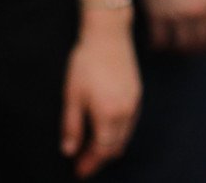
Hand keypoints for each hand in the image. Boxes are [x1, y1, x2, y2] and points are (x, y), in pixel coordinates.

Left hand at [61, 19, 139, 176]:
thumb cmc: (86, 63)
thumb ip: (72, 126)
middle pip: (116, 146)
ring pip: (125, 135)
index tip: (79, 171)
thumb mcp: (72, 96)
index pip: (103, 150)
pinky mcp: (136, 93)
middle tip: (82, 164)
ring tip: (91, 149)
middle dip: (100, 158)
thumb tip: (69, 151)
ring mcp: (134, 102)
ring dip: (110, 146)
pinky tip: (105, 129)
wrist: (109, 35)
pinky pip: (129, 122)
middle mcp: (126, 111)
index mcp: (109, 114)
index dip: (91, 164)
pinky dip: (118, 132)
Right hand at [134, 0, 205, 53]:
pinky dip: (157, 45)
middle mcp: (198, 11)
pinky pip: (159, 40)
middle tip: (186, 50)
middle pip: (199, 43)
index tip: (205, 46)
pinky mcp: (157, 15)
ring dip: (176, 50)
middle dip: (194, 50)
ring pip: (179, 46)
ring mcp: (177, 14)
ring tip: (171, 47)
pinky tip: (155, 43)